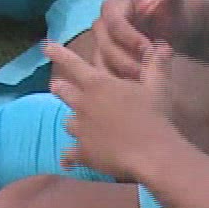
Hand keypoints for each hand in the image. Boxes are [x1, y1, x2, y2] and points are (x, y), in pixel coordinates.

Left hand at [46, 38, 181, 181]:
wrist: (150, 152)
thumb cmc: (154, 115)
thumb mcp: (157, 86)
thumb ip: (155, 65)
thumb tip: (162, 45)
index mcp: (99, 84)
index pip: (74, 64)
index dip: (59, 53)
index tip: (46, 46)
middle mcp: (84, 104)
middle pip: (63, 92)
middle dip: (60, 88)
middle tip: (56, 86)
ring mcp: (80, 129)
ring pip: (68, 122)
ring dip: (73, 122)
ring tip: (76, 125)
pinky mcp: (83, 152)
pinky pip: (69, 154)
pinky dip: (69, 157)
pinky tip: (67, 161)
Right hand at [91, 0, 190, 79]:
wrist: (172, 33)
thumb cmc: (171, 15)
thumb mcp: (173, 2)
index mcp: (113, 7)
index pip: (115, 23)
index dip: (130, 38)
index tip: (149, 50)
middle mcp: (101, 25)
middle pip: (105, 45)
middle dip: (126, 60)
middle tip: (148, 72)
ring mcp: (100, 44)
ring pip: (102, 62)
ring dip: (122, 75)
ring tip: (144, 83)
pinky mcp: (103, 62)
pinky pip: (104, 75)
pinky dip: (118, 83)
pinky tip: (136, 89)